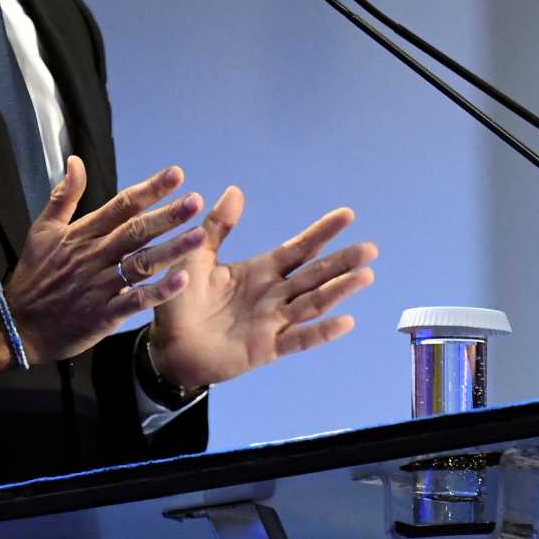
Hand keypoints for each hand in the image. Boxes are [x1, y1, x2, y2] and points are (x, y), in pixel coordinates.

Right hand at [0, 156, 207, 367]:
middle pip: (136, 231)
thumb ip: (63, 195)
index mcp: (82, 234)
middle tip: (195, 201)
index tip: (177, 174)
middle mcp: (94, 256)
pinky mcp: (103, 314)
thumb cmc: (33, 276)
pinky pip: (135, 300)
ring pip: (141, 263)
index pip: (122, 205)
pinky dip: (159, 291)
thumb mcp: (42, 230)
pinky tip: (182, 280)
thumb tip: (75, 161)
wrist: (18, 326)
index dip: (150, 189)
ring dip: (172, 249)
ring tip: (199, 236)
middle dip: (168, 215)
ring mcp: (99, 285)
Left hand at [148, 187, 377, 389]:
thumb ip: (218, 226)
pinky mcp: (266, 348)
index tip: (348, 214)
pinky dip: (322, 332)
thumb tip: (235, 190)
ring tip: (366, 275)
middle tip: (370, 248)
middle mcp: (274, 294)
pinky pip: (298, 339)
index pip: (299, 248)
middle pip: (315, 274)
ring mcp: (273, 322)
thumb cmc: (181, 299)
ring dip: (340, 290)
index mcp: (261, 271)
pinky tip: (345, 321)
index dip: (323, 232)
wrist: (168, 346)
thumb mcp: (196, 255)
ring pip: (313, 303)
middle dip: (342, 261)